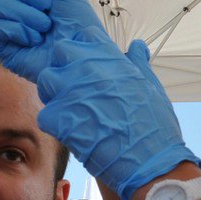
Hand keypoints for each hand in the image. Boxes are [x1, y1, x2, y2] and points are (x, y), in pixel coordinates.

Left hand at [34, 33, 199, 199]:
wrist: (150, 163)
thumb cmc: (155, 126)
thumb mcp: (152, 86)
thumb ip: (139, 62)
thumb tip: (137, 46)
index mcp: (111, 58)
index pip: (84, 36)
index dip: (84, 51)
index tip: (89, 66)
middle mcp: (88, 69)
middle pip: (60, 53)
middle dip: (65, 67)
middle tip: (77, 88)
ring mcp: (72, 92)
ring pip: (46, 81)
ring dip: (55, 94)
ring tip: (72, 110)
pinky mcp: (61, 119)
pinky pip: (46, 114)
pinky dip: (55, 124)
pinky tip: (72, 132)